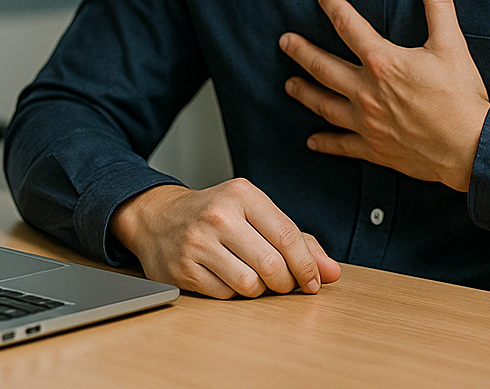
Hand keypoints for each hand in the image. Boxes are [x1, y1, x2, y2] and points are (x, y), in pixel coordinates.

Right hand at [108, 180, 340, 298]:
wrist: (158, 218)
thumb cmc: (216, 215)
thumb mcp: (255, 213)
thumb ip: (297, 240)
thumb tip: (331, 271)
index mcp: (242, 194)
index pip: (288, 236)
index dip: (307, 265)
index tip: (315, 281)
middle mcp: (218, 216)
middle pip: (271, 265)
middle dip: (286, 282)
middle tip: (286, 284)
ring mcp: (197, 243)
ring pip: (249, 284)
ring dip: (260, 290)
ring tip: (256, 278)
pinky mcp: (182, 269)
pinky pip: (225, 295)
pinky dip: (235, 294)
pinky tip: (229, 278)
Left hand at [280, 0, 489, 191]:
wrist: (470, 148)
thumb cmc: (461, 97)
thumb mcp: (451, 44)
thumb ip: (438, 4)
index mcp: (383, 62)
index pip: (349, 26)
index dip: (333, 6)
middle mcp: (367, 92)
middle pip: (323, 67)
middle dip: (301, 52)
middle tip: (284, 42)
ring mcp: (367, 122)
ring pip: (324, 105)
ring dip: (304, 93)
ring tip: (289, 85)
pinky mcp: (374, 148)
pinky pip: (342, 145)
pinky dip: (325, 143)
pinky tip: (311, 141)